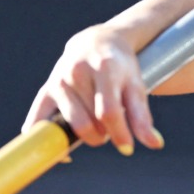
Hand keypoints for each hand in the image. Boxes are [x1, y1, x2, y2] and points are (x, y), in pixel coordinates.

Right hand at [23, 26, 163, 155]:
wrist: (97, 42)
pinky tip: (64, 151)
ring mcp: (58, 81)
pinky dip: (46, 141)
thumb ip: (142, 116)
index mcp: (104, 68)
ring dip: (84, 135)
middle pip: (88, 120)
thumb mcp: (136, 85)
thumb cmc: (121, 67)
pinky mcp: (45, 91)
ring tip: (97, 127)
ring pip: (67, 124)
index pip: (108, 110)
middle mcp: (77, 72)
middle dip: (102, 134)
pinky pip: (37, 122)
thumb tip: (156, 145)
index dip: (118, 133)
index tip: (127, 148)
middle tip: (110, 129)